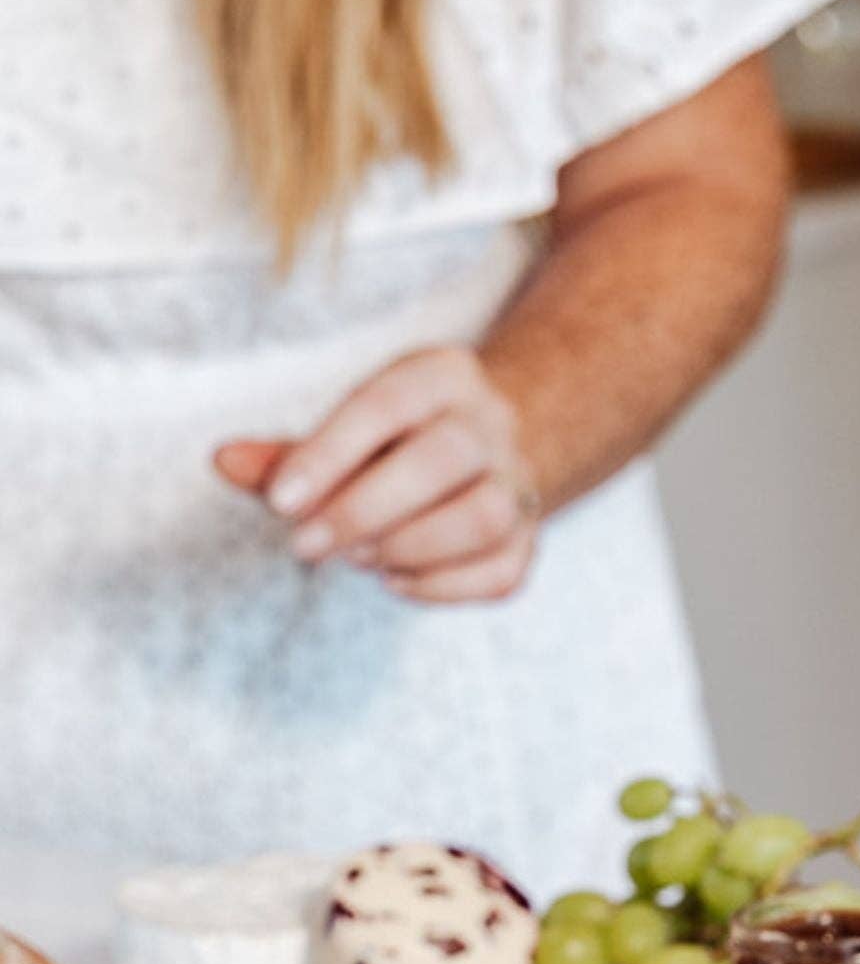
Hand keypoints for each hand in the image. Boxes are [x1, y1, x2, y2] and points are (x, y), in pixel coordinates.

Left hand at [215, 347, 542, 603]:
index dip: (330, 454)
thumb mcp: (345, 427)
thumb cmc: (397, 441)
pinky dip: (440, 587)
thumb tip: (223, 461)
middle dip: (365, 510)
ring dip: (410, 548)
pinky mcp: (531, 541)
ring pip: (485, 517)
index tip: (279, 503)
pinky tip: (394, 579)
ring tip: (357, 557)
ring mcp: (520, 483)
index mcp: (442, 377)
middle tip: (305, 546)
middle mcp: (492, 424)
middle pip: (444, 460)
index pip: (387, 405)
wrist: (495, 449)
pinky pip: (499, 573)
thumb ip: (288, 452)